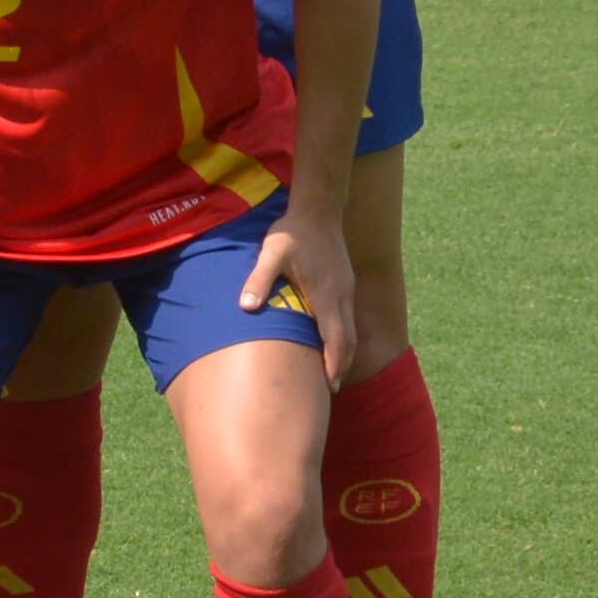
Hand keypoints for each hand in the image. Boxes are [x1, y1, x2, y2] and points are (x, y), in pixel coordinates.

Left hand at [241, 202, 358, 385]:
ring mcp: (346, 289)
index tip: (330, 385)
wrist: (318, 209)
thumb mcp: (271, 254)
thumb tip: (246, 306)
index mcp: (326, 294)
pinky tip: (329, 340)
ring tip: (332, 371)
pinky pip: (347, 316)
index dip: (334, 363)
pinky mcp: (344, 283)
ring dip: (343, 351)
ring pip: (350, 329)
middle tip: (332, 388)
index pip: (336, 338)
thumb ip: (259, 279)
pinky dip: (342, 335)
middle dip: (341, 365)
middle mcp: (341, 296)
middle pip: (349, 339)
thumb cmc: (292, 233)